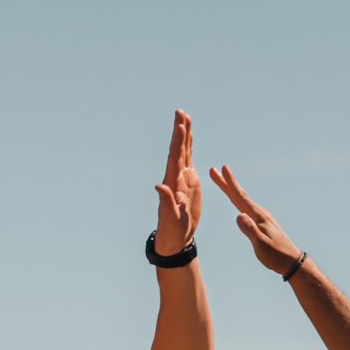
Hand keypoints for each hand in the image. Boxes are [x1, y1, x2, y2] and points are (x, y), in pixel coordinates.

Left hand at [153, 110, 201, 256]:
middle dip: (179, 130)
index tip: (179, 126)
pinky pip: (189, 159)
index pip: (175, 158)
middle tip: (180, 112)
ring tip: (185, 116)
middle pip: (178, 149)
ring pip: (184, 151)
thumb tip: (159, 186)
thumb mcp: (170, 218)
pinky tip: (189, 136)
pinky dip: (189, 146)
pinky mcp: (189, 181)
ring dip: (184, 134)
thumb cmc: (172, 230)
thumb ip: (166, 202)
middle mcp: (175, 177)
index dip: (178, 142)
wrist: (176, 237)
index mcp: (172, 183)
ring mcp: (182, 177)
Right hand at [208, 165, 303, 274]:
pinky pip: (246, 208)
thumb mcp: (261, 245)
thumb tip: (238, 215)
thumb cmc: (276, 255)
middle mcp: (259, 213)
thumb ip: (250, 230)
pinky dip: (238, 201)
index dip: (230, 183)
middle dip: (226, 182)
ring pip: (242, 200)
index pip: (240, 197)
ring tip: (223, 182)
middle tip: (214, 170)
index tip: (222, 168)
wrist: (291, 262)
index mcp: (258, 216)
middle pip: (239, 195)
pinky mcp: (261, 223)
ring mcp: (261, 218)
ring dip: (231, 190)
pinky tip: (237, 202)